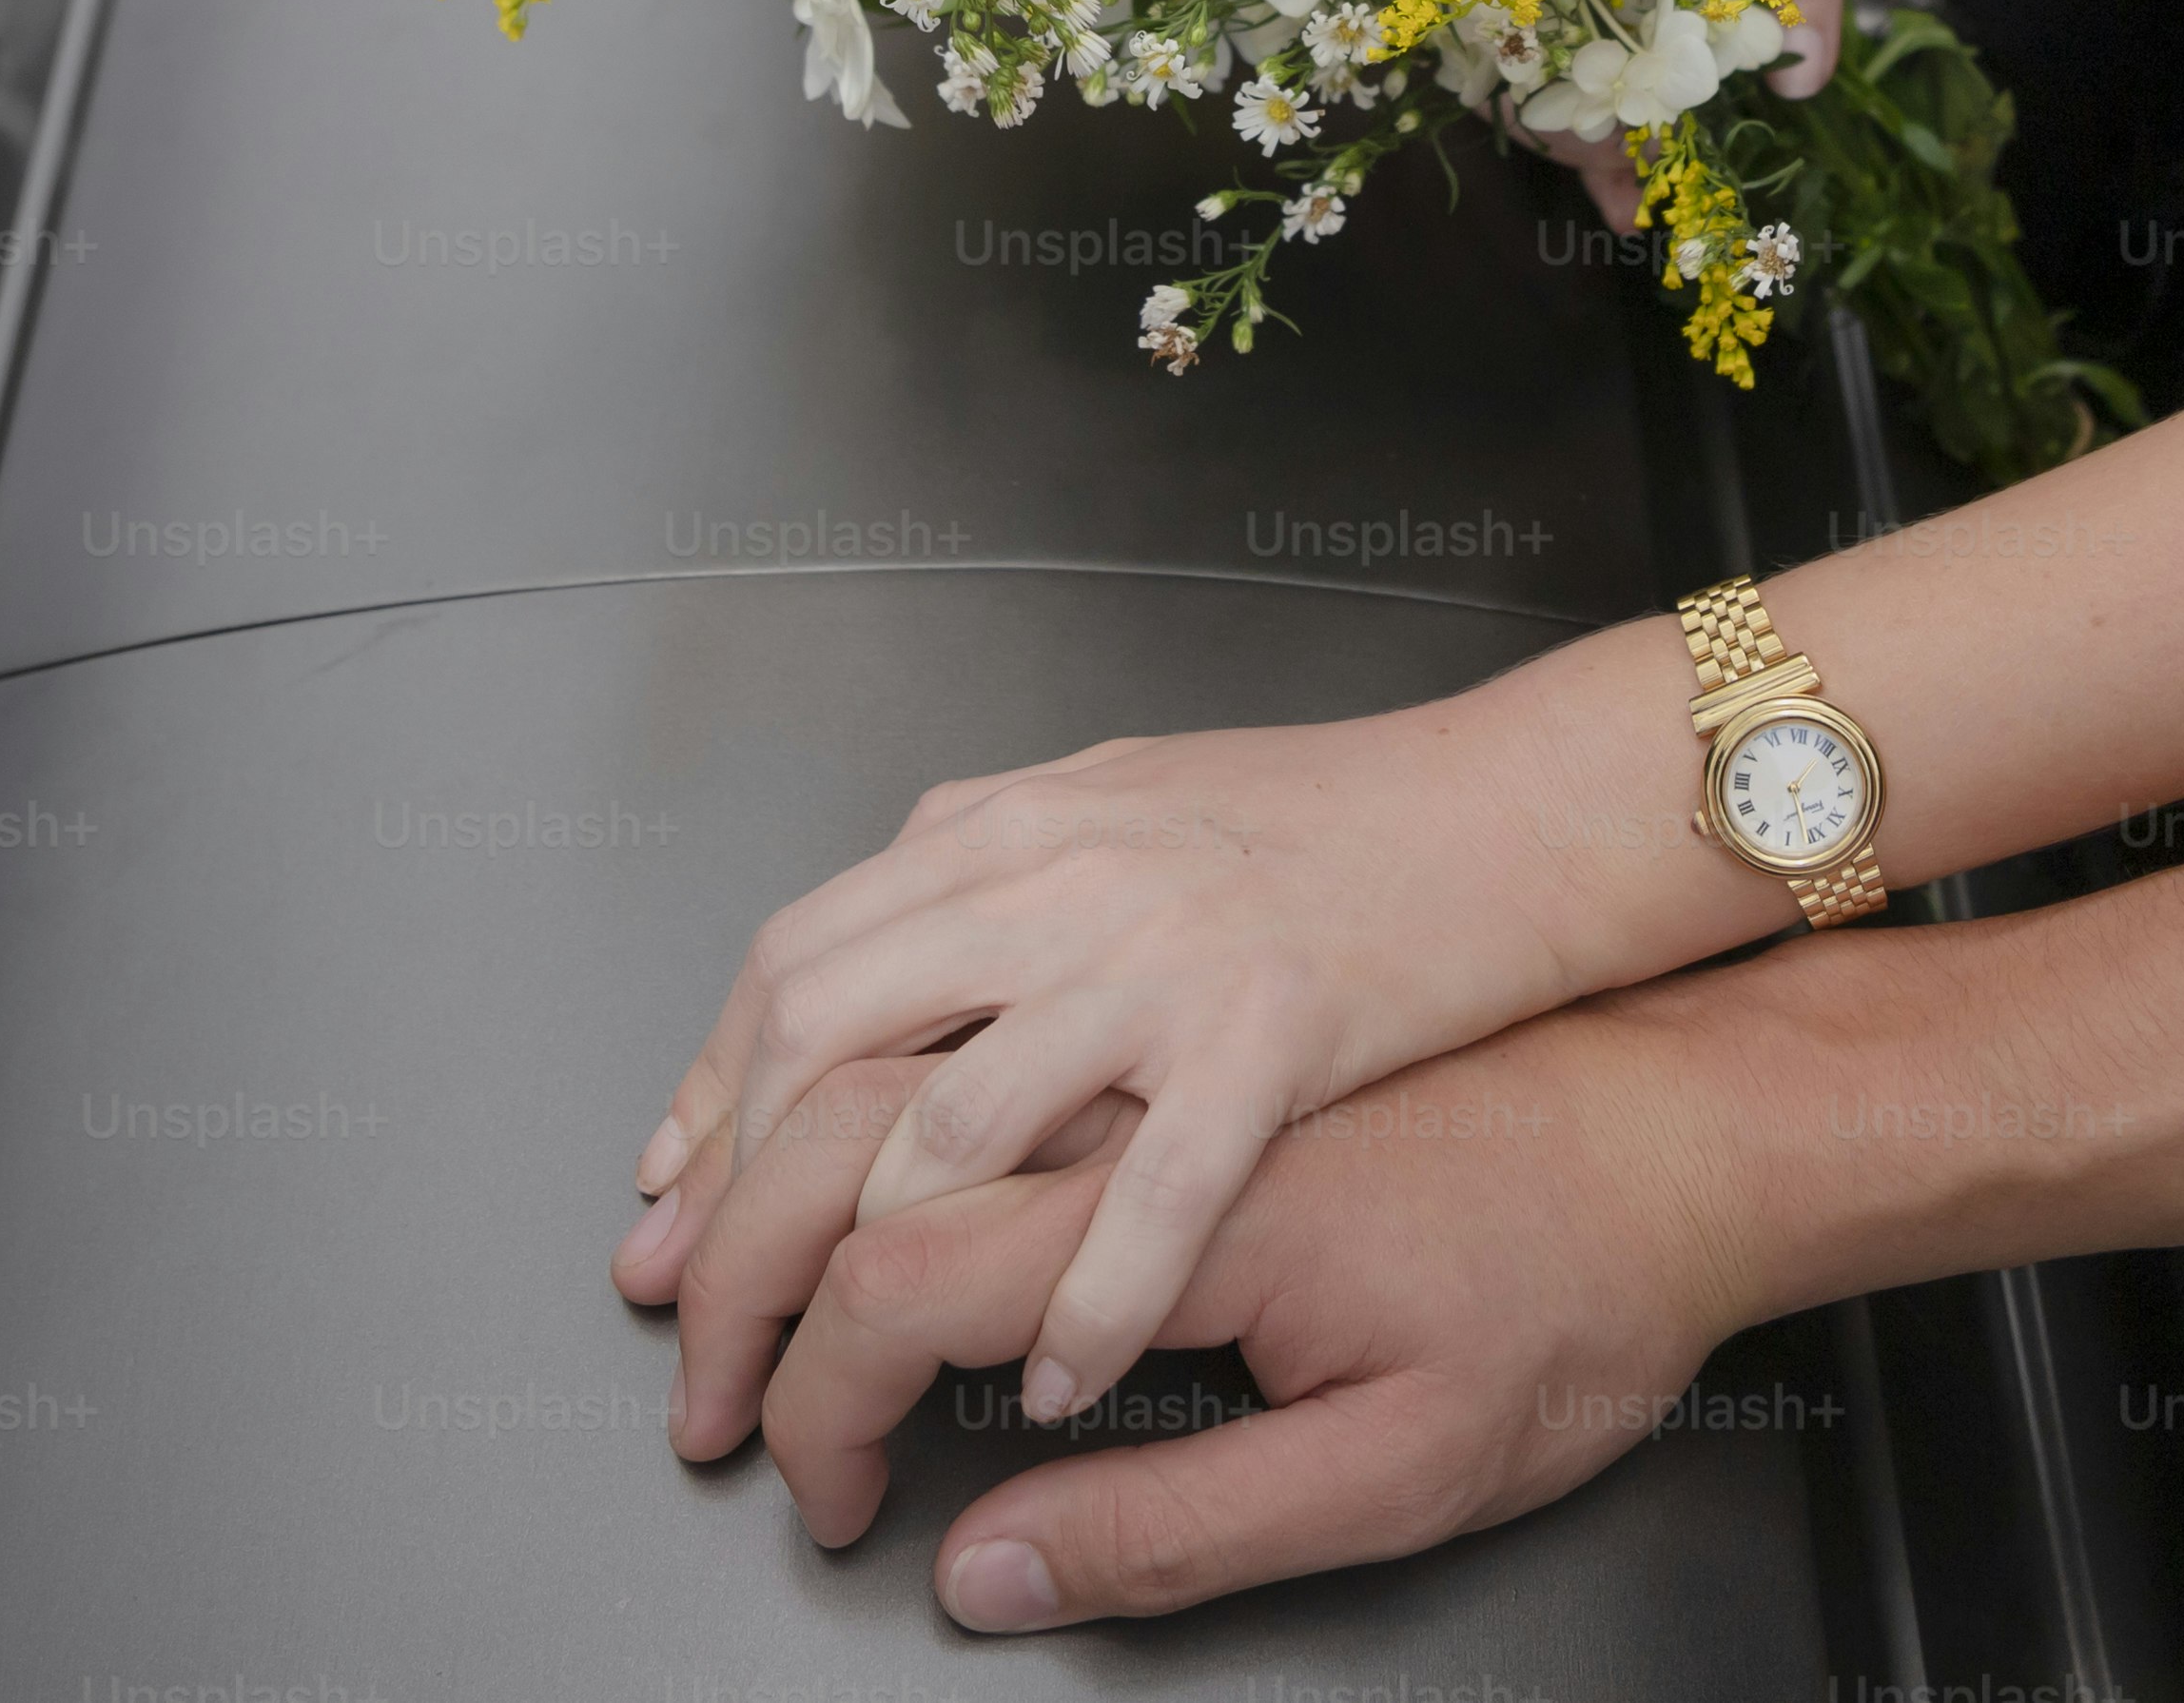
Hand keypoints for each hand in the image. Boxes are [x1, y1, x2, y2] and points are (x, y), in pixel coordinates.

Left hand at [614, 668, 1720, 1429]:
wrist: (1518, 806)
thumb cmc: (1340, 818)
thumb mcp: (1121, 797)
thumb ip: (985, 873)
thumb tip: (864, 958)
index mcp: (1014, 824)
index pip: (796, 963)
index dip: (710, 1099)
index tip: (665, 1212)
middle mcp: (1059, 877)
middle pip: (825, 1050)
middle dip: (741, 1214)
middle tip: (705, 1339)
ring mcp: (1158, 957)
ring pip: (951, 1128)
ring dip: (881, 1281)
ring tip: (853, 1387)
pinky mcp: (1267, 1035)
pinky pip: (1146, 1197)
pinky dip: (1082, 1306)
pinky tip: (1051, 1384)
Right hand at [705, 1012, 1760, 1631]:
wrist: (1708, 1114)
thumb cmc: (1578, 1284)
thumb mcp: (1407, 1471)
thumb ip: (1183, 1529)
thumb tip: (988, 1576)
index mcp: (1195, 1189)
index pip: (911, 1286)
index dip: (822, 1399)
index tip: (817, 1490)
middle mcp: (1148, 1049)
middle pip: (851, 1128)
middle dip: (742, 1262)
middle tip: (703, 1379)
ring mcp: (1152, 962)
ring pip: (881, 1007)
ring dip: (753, 1123)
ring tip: (694, 1230)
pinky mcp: (1182, 937)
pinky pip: (966, 942)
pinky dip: (858, 1018)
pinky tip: (822, 1084)